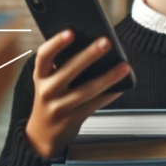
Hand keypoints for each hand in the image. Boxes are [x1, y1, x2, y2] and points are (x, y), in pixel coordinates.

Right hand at [25, 29, 131, 158]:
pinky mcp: (73, 119)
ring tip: (124, 66)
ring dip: (108, 77)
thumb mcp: (48, 81)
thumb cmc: (51, 98)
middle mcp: (47, 90)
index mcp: (40, 75)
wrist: (42, 133)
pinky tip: (122, 86)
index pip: (44, 55)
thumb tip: (92, 45)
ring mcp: (60, 106)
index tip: (71, 32)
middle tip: (106, 42)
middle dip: (89, 55)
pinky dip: (110, 94)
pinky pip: (95, 104)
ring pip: (87, 90)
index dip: (56, 43)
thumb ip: (62, 65)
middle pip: (69, 70)